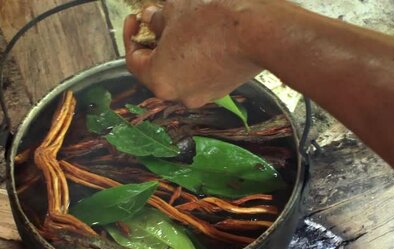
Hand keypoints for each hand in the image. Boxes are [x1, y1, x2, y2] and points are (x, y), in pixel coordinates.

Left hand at [123, 1, 262, 107]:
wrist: (261, 32)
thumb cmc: (215, 20)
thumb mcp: (176, 8)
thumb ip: (157, 17)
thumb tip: (151, 18)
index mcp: (159, 79)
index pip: (134, 60)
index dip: (131, 35)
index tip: (136, 19)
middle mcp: (179, 94)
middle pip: (158, 67)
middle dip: (157, 42)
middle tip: (159, 18)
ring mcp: (203, 94)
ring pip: (181, 70)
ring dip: (178, 49)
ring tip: (185, 22)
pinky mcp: (223, 88)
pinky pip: (201, 72)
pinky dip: (198, 56)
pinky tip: (205, 35)